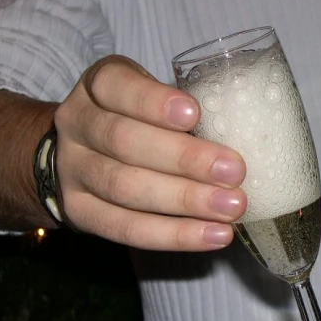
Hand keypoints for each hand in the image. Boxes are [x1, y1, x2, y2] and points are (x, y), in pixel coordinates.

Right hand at [52, 55, 246, 250]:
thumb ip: (184, 110)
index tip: (195, 114)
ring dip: (184, 201)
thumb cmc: (138, 118)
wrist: (82, 153)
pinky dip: (173, 235)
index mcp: (98, 85)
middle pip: (123, 141)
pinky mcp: (78, 212)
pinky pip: (125, 228)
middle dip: (183, 158)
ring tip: (231, 208)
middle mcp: (77, 124)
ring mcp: (71, 170)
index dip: (153, 102)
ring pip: (124, 187)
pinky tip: (212, 235)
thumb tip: (249, 136)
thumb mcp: (153, 96)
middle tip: (233, 171)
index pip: (116, 86)